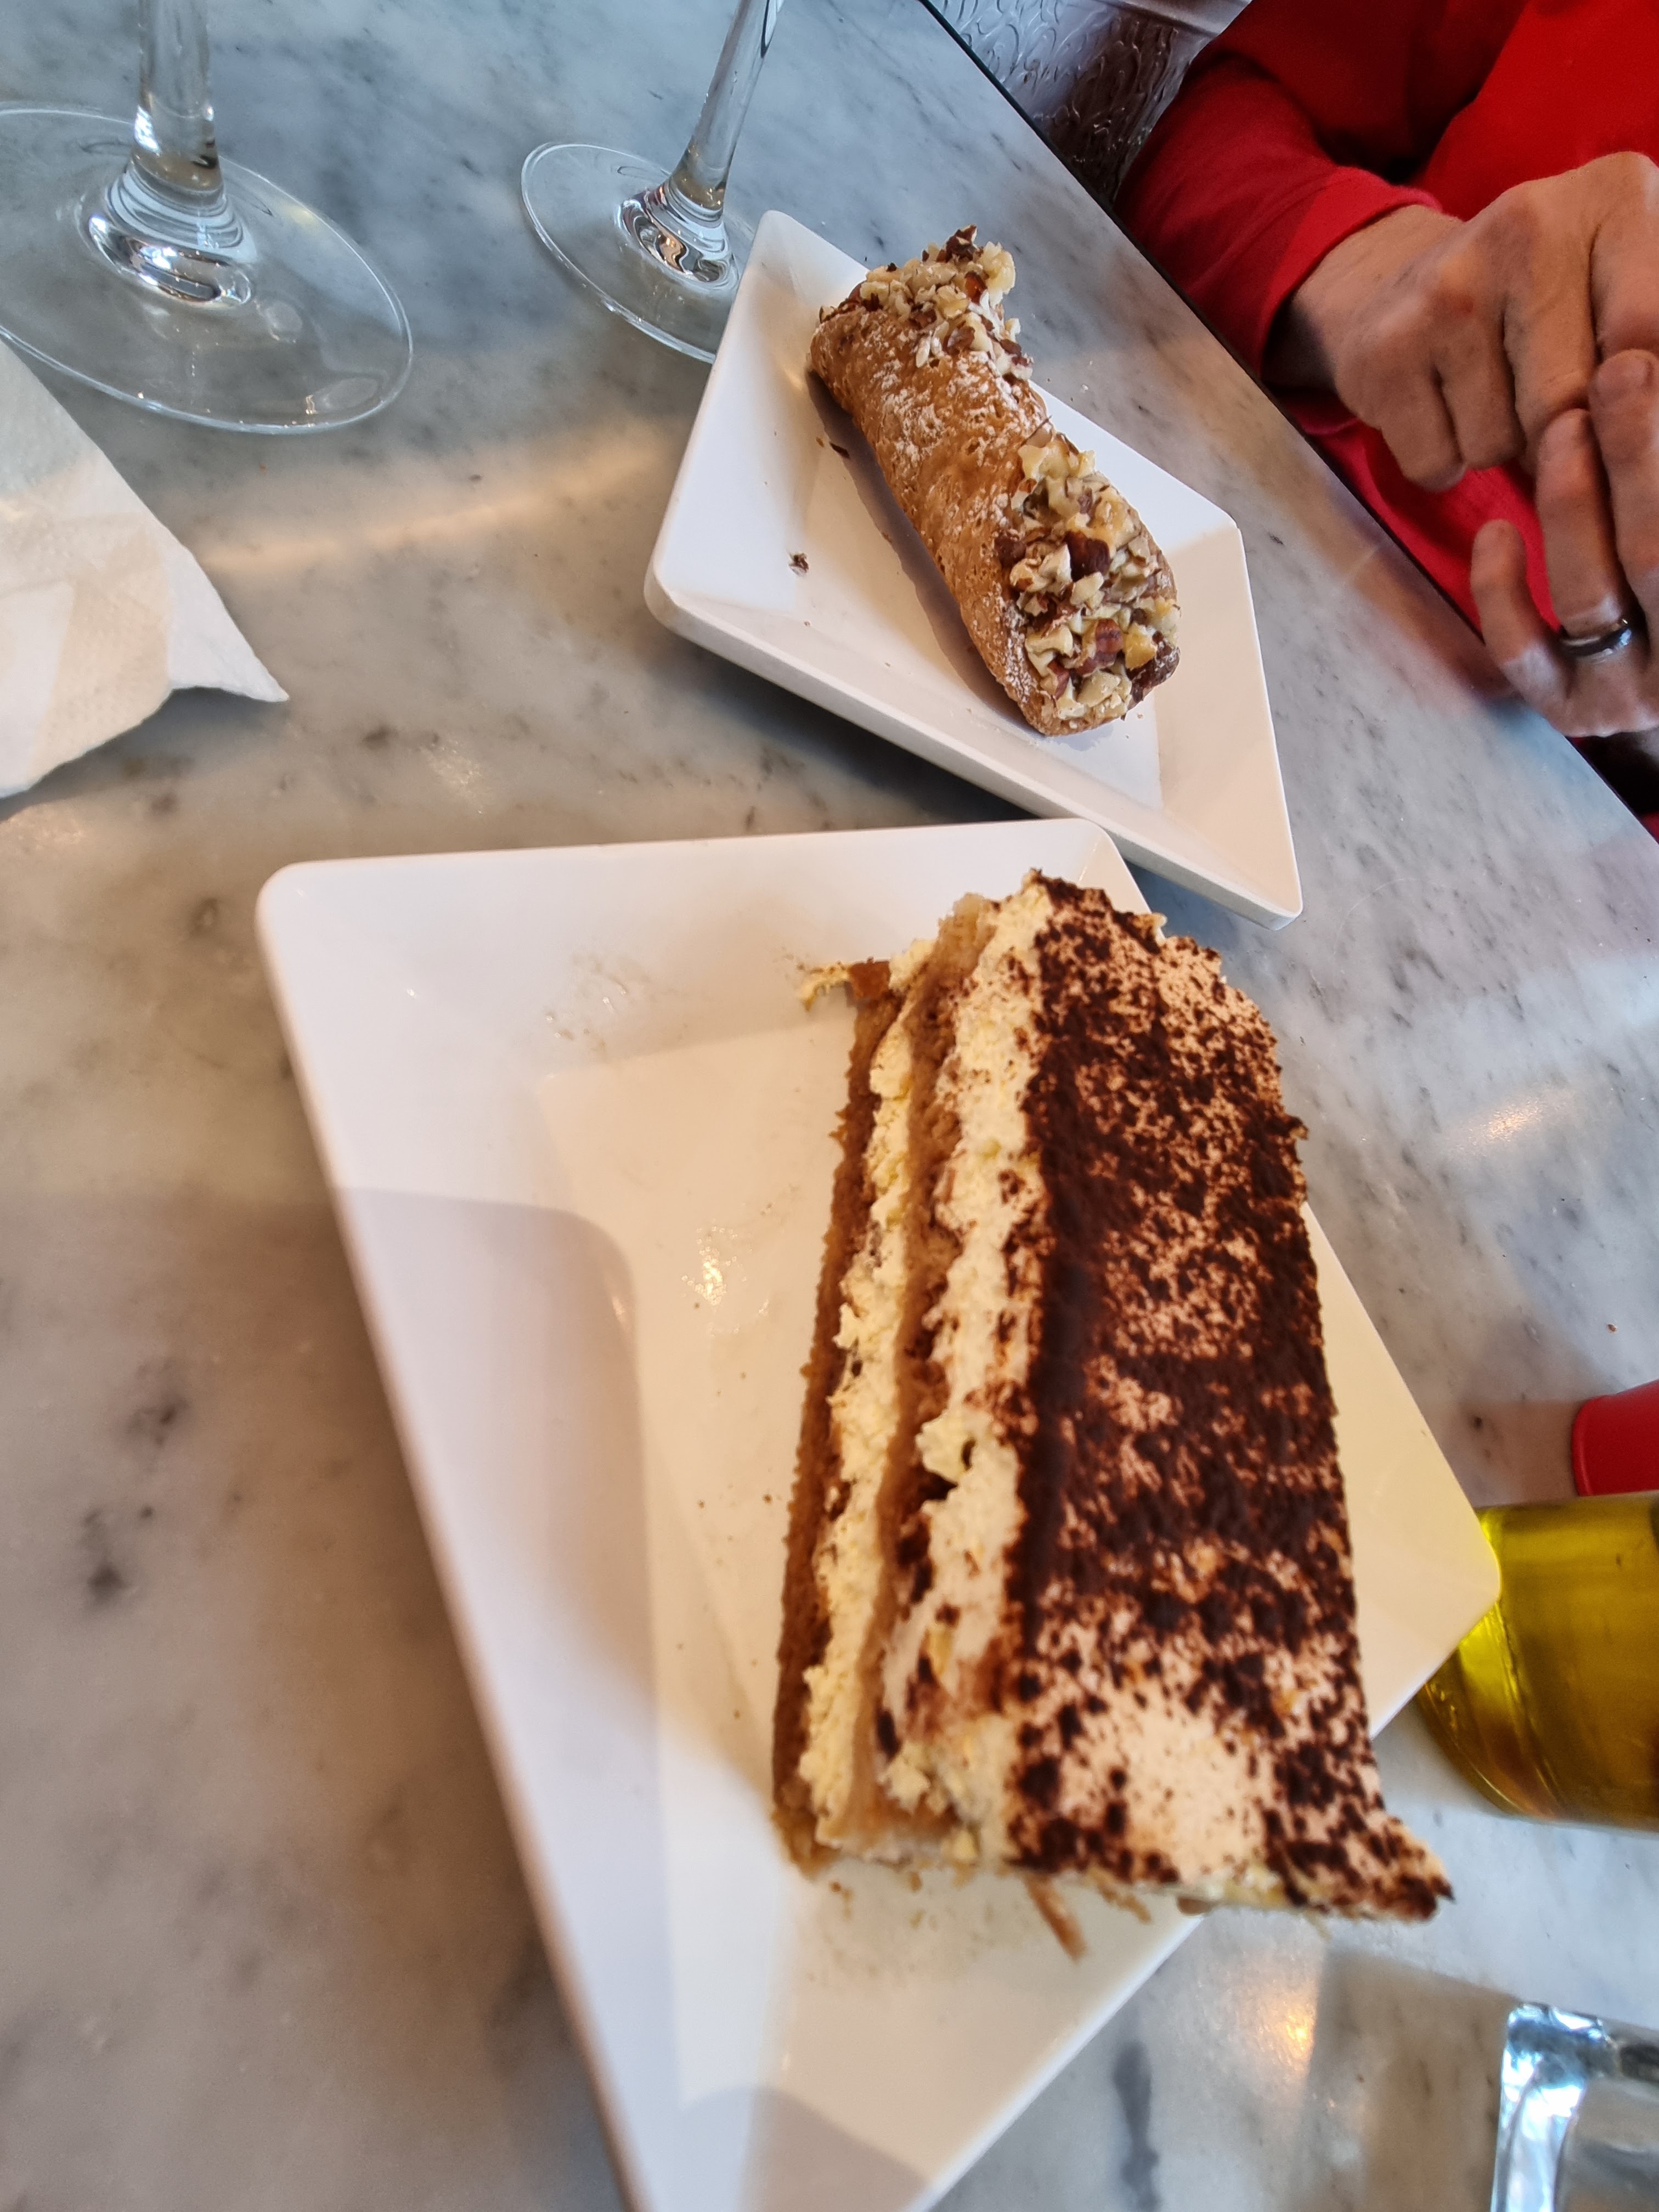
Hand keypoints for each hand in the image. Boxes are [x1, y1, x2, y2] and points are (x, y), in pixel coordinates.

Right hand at [1268, 154, 1658, 488]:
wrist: (1400, 282)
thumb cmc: (1539, 301)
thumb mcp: (1617, 288)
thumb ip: (1650, 336)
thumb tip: (1644, 418)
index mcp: (1616, 196)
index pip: (1647, 331)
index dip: (1633, 401)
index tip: (1613, 404)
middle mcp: (1530, 224)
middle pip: (1568, 401)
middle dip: (1560, 433)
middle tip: (1546, 401)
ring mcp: (1449, 288)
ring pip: (1500, 443)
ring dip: (1501, 448)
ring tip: (1491, 396)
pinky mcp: (1386, 350)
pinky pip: (1437, 462)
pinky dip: (1445, 462)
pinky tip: (1443, 411)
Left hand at [1472, 351, 1658, 737]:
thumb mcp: (1655, 520)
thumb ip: (1651, 477)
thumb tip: (1632, 374)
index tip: (1647, 364)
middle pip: (1654, 552)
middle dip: (1635, 456)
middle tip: (1619, 374)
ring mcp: (1630, 693)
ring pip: (1591, 591)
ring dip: (1572, 500)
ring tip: (1563, 425)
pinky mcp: (1570, 709)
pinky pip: (1524, 652)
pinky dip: (1501, 591)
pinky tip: (1495, 530)